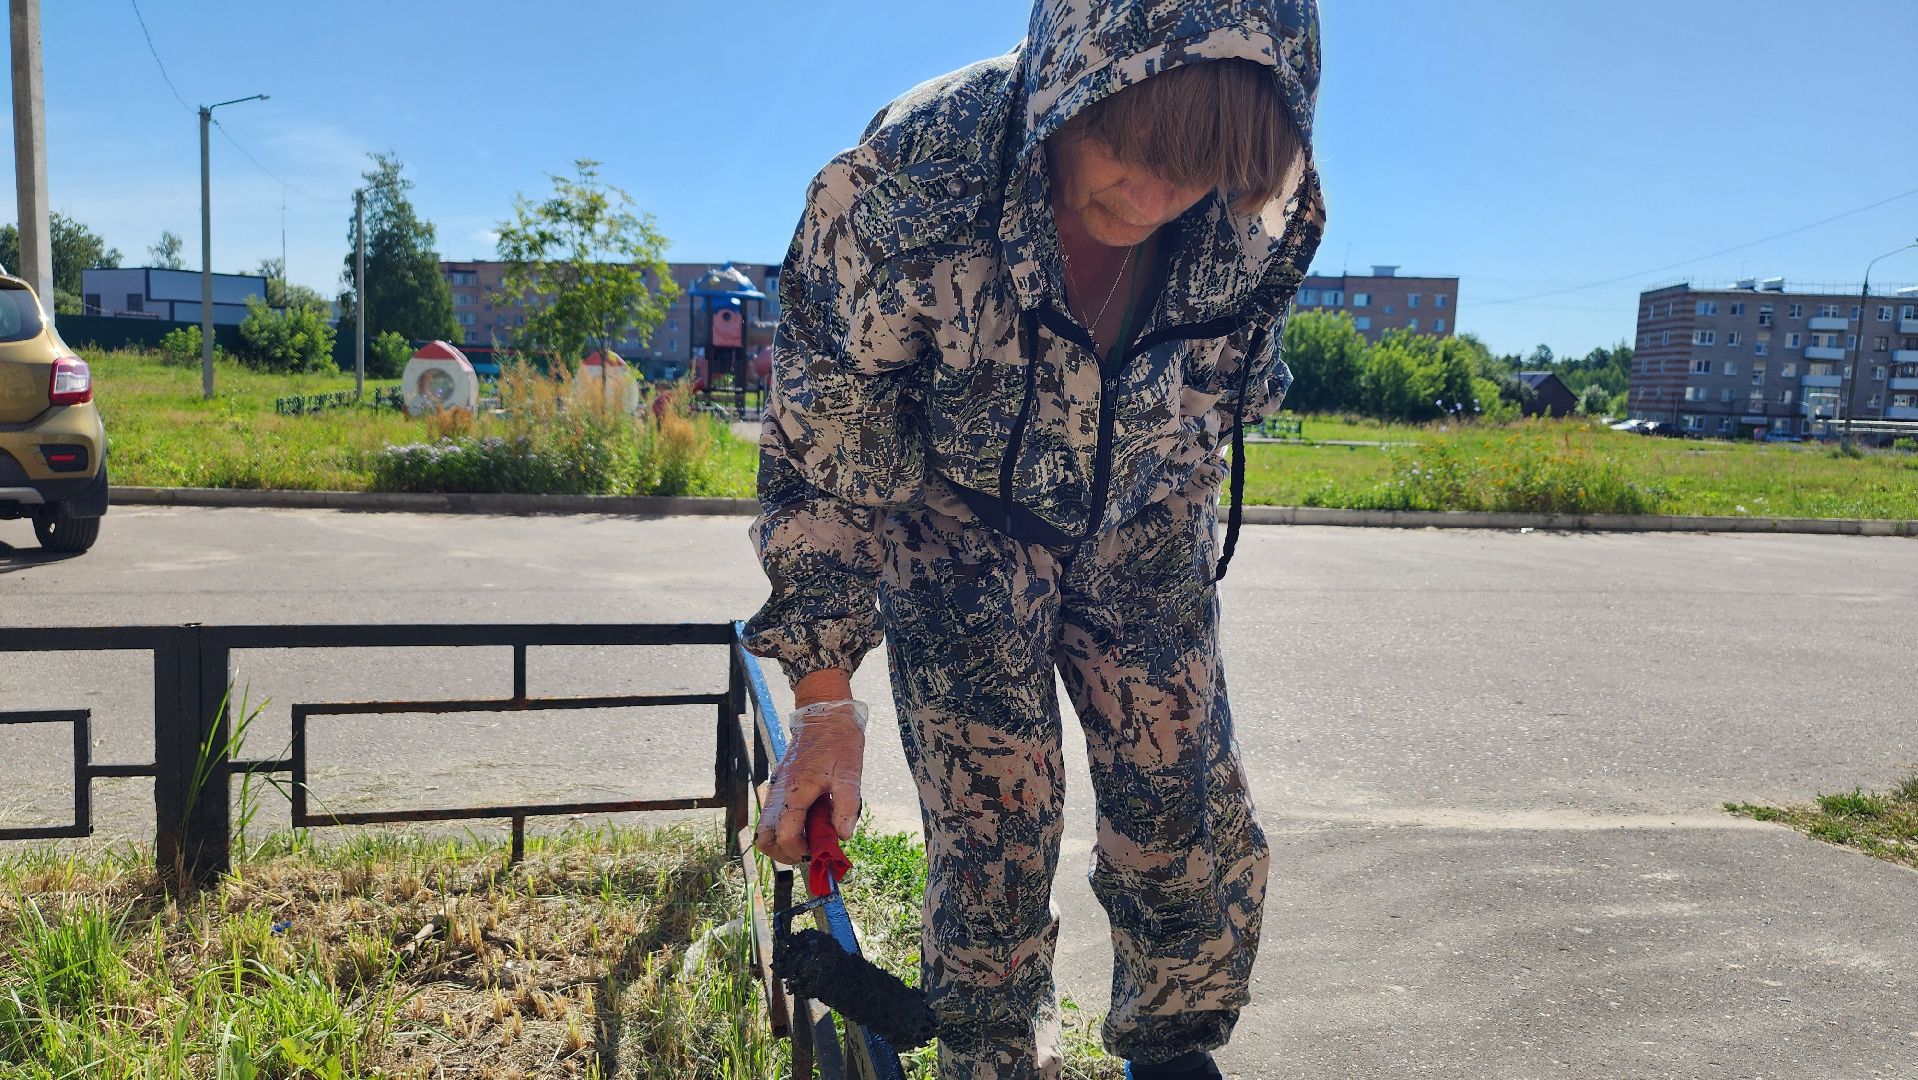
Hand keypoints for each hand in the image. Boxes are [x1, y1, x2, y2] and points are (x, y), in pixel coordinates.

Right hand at [756, 698, 867, 865]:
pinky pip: (772, 817)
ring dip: (783, 843)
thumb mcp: (851, 772)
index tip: (818, 851)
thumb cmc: (839, 741)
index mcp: (797, 791)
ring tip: (810, 839)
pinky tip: (809, 823)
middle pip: (765, 839)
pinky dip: (784, 829)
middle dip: (785, 854)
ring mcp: (776, 789)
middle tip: (810, 852)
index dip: (799, 851)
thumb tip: (842, 835)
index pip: (784, 835)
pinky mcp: (778, 786)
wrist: (825, 715)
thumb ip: (847, 805)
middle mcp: (780, 793)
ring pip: (765, 830)